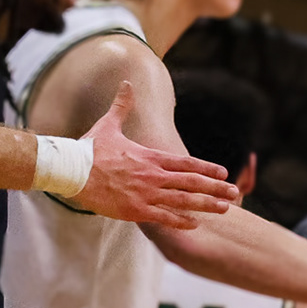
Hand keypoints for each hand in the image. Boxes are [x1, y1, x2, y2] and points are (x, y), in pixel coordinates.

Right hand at [73, 83, 237, 229]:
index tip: (223, 173)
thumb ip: (122, 106)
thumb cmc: (89, 148)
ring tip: (224, 209)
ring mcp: (145, 194)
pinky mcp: (134, 210)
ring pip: (182, 201)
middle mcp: (152, 175)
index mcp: (150, 156)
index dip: (206, 169)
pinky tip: (195, 224)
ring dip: (205, 205)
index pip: (186, 163)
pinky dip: (180, 221)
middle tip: (235, 194)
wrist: (71, 170)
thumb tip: (127, 83)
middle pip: (191, 183)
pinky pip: (162, 218)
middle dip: (215, 188)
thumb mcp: (109, 124)